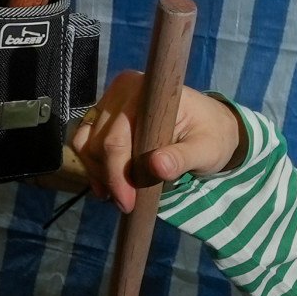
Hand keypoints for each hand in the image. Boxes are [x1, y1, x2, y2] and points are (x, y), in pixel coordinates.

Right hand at [69, 66, 245, 211]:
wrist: (212, 124)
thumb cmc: (212, 134)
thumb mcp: (206, 150)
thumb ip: (182, 158)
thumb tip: (157, 167)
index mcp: (147, 92)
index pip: (118, 138)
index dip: (118, 173)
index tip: (127, 202)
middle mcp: (122, 90)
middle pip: (99, 144)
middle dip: (111, 179)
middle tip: (128, 205)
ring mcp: (109, 101)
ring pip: (88, 145)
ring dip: (99, 174)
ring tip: (120, 196)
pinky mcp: (103, 115)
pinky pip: (85, 143)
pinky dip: (93, 166)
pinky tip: (107, 186)